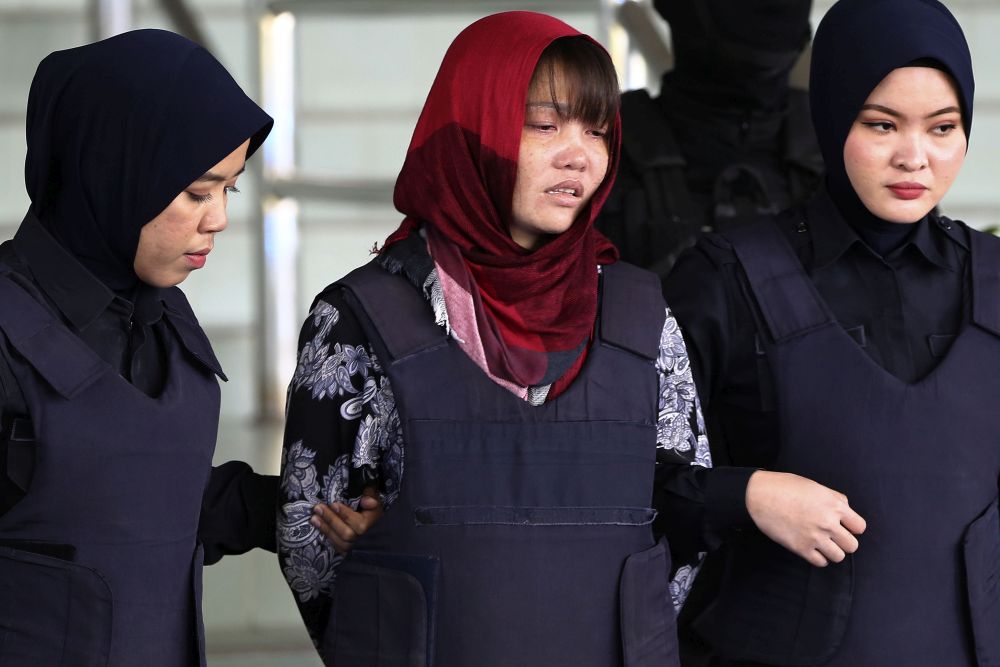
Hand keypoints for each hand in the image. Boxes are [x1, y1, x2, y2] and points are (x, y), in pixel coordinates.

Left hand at [311, 486, 383, 553]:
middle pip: (346, 533)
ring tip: (314, 518)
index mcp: (371, 524)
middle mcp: (364, 538)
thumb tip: (366, 501)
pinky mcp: (349, 551)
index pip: (358, 523)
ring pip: (340, 542)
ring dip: (326, 529)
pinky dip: (327, 538)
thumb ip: (370, 496)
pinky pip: (337, 547)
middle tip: (318, 508)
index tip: (333, 504)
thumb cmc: (372, 508)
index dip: (345, 514)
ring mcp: (356, 546)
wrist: (374, 525)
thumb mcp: (374, 498)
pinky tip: (319, 528)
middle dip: (331, 520)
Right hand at [745, 470, 866, 567]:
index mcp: (834, 505)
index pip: (860, 527)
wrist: (759, 495)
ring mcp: (815, 537)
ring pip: (838, 557)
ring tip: (822, 544)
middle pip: (852, 546)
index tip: (845, 527)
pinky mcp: (801, 548)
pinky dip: (819, 558)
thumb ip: (834, 498)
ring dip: (832, 551)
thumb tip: (846, 509)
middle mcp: (828, 523)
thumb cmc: (785, 487)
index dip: (853, 527)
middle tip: (833, 537)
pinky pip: (821, 562)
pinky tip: (812, 549)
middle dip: (844, 541)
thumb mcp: (814, 486)